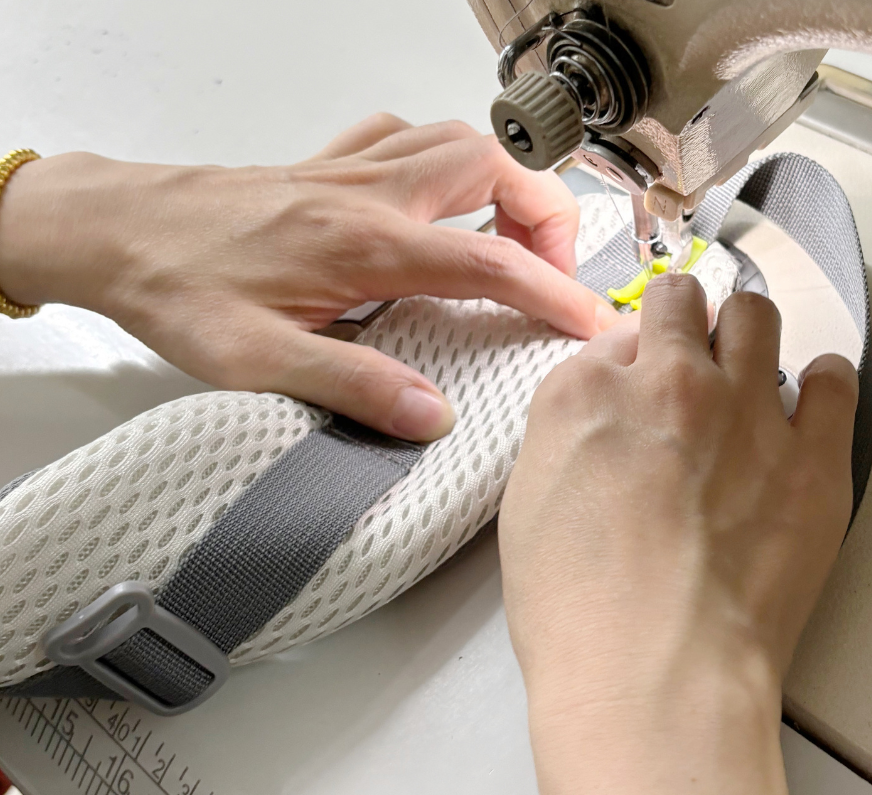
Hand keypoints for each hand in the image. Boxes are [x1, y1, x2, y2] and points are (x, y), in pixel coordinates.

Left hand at [0, 115, 617, 440]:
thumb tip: (430, 416)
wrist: (115, 231)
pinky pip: (403, 135)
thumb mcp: (258, 360)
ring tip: (512, 233)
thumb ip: (352, 387)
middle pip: (492, 169)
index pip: (488, 261)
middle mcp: (368, 192)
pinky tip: (437, 195)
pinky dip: (442, 157)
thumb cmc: (178, 290)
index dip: (552, 292)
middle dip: (544, 215)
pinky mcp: (325, 163)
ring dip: (503, 179)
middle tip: (551, 270)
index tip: (590, 321)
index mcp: (365, 244)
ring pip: (456, 140)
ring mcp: (349, 168)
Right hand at [498, 273, 857, 794]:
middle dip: (684, 324)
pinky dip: (820, 383)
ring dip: (746, 337)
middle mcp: (668, 382)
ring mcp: (747, 412)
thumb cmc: (574, 610)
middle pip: (686, 303)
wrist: (653, 675)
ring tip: (744, 380)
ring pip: (758, 319)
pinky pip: (834, 379)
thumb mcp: (528, 507)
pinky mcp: (813, 457)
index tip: (636, 385)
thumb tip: (607, 407)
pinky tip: (804, 408)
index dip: (627, 358)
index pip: (616, 333)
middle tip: (687, 368)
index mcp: (585, 393)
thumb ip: (566, 434)